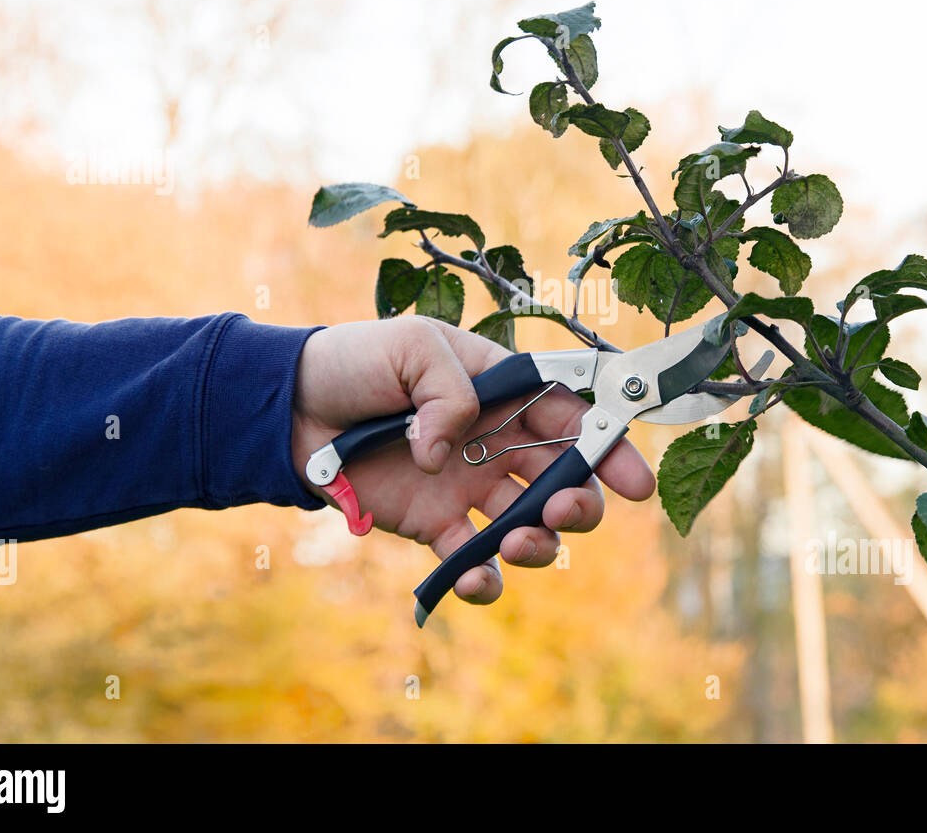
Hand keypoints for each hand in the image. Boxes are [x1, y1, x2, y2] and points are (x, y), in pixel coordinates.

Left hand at [290, 316, 655, 605]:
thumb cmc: (357, 362)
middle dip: (580, 505)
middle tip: (560, 511)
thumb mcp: (412, 346)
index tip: (635, 483)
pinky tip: (477, 579)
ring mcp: (469, 488)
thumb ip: (450, 391)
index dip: (610, 449)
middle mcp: (497, 444)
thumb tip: (448, 456)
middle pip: (565, 482)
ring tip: (516, 543)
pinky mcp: (435, 526)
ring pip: (530, 528)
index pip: (573, 420)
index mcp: (504, 394)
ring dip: (540, 545)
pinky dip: (484, 581)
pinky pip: (474, 562)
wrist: (292, 407)